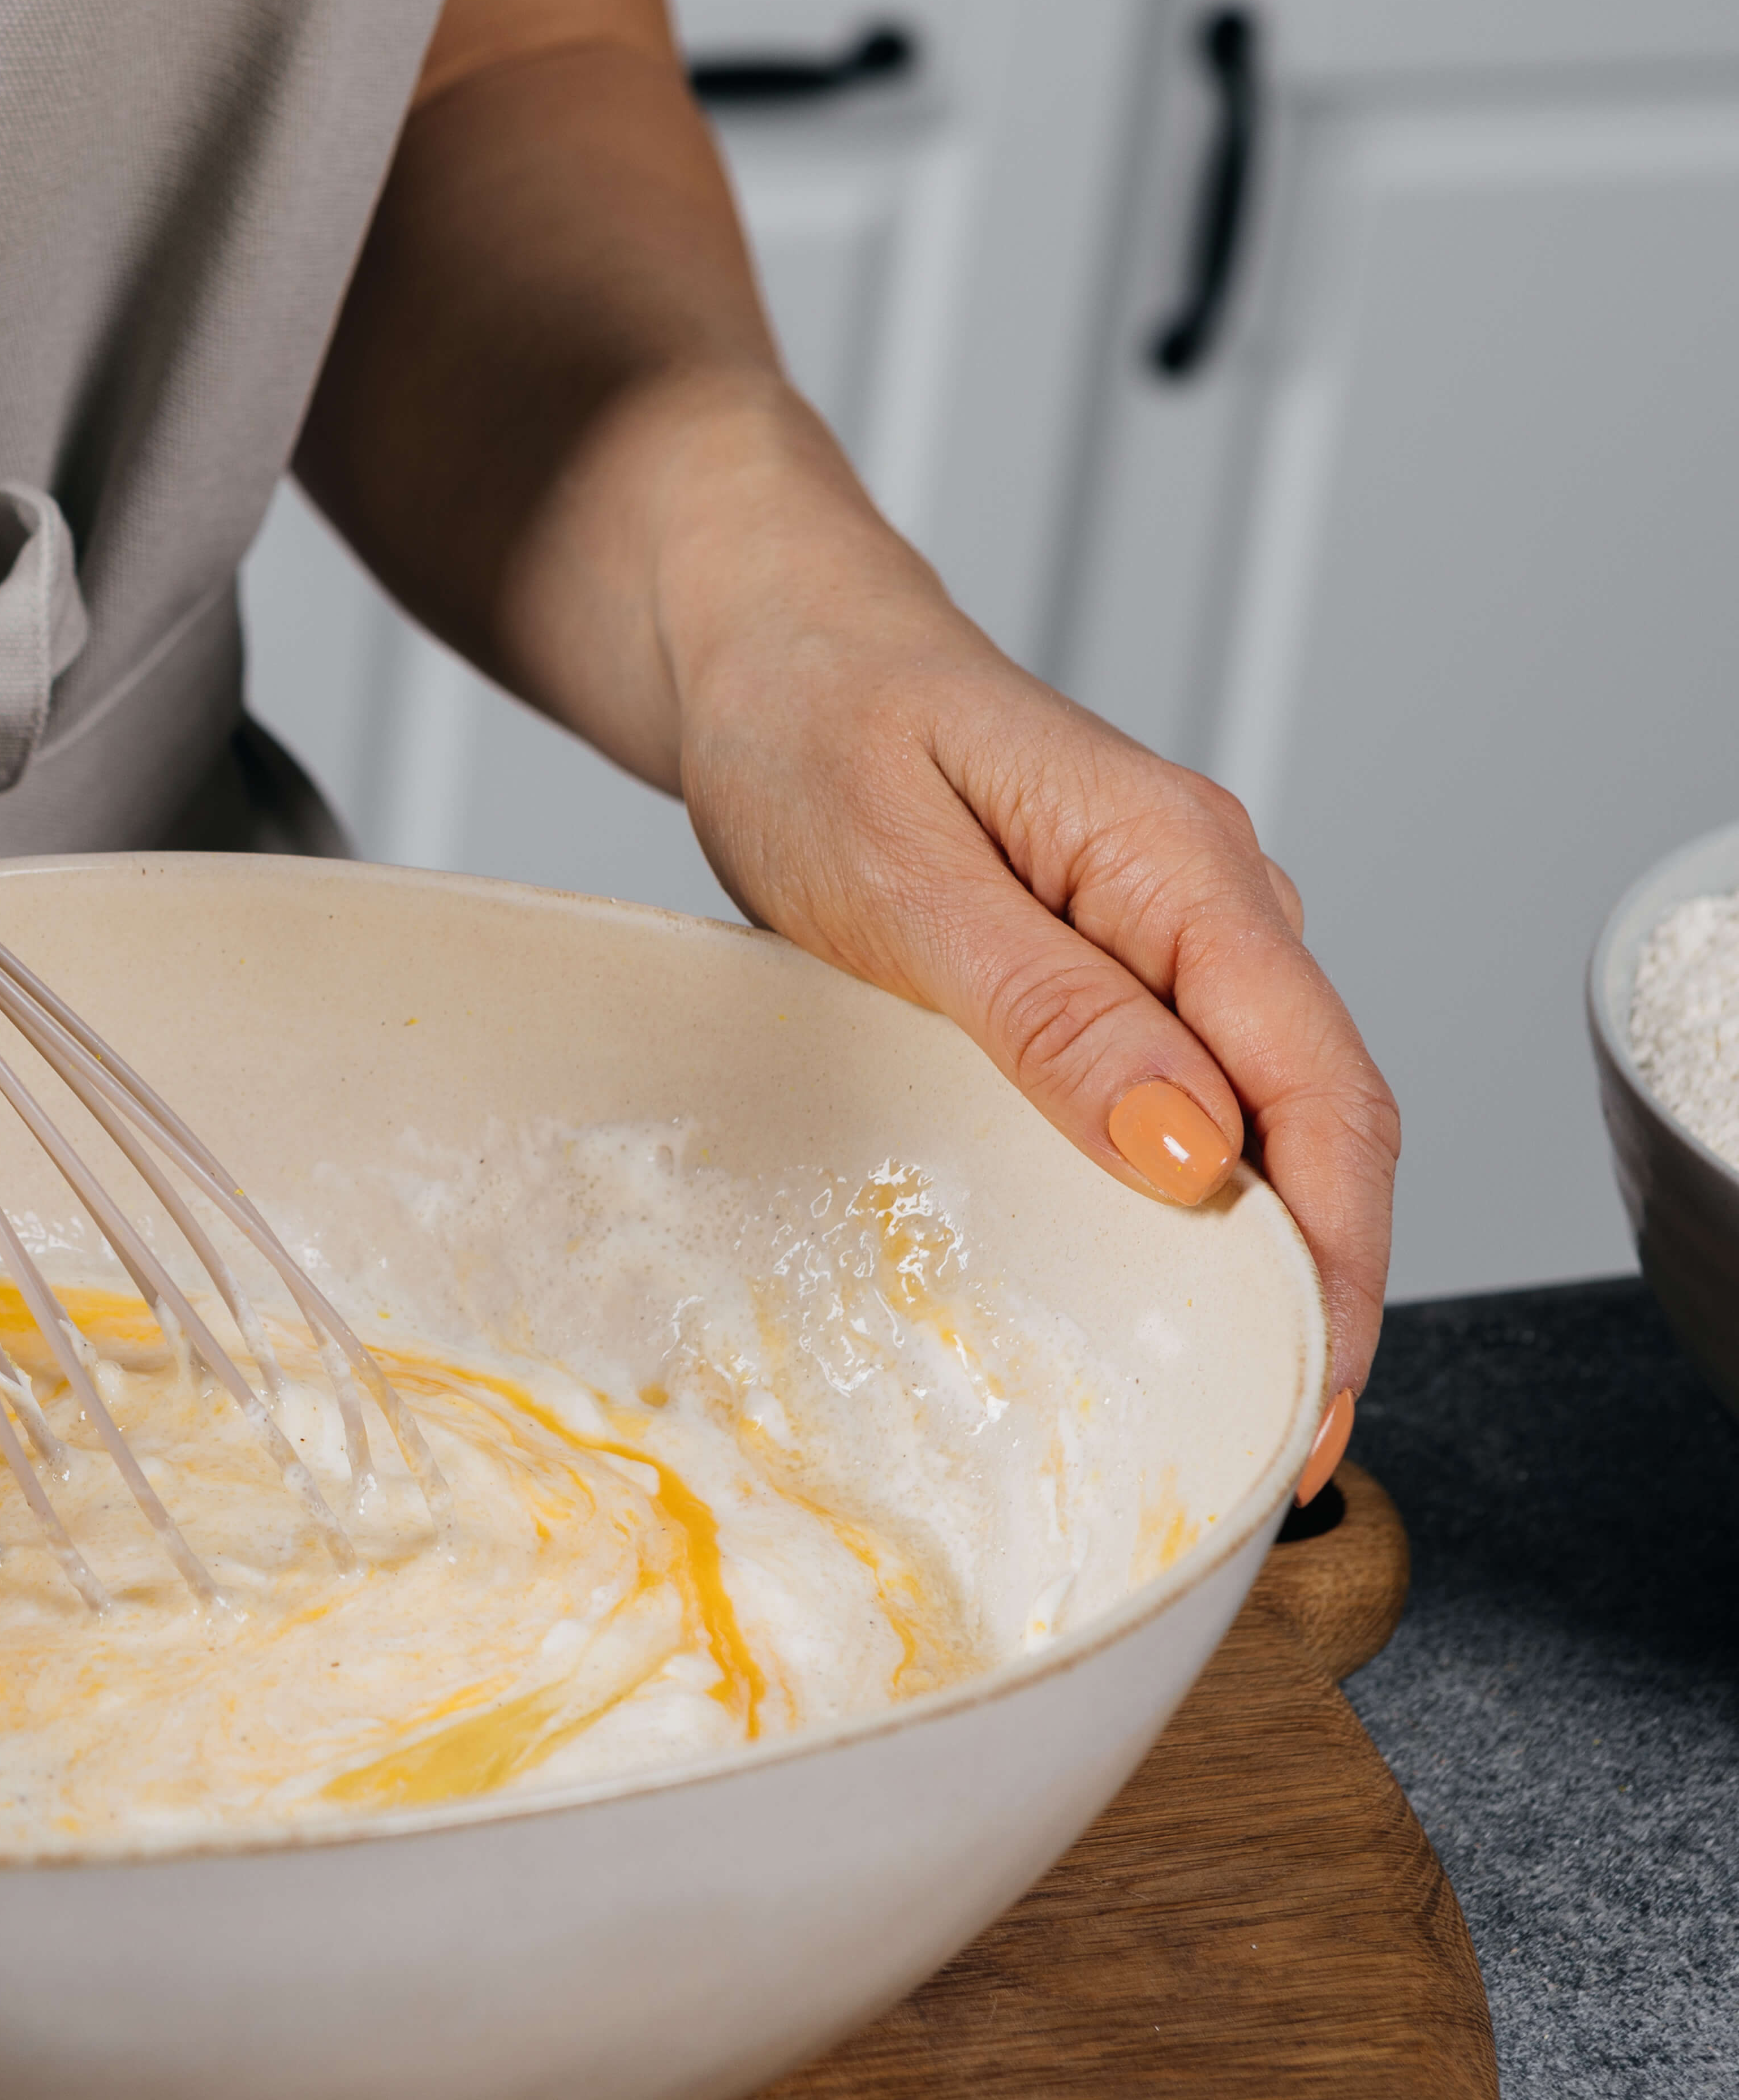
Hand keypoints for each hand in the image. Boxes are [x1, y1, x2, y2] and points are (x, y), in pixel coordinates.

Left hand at [655, 393, 1396, 1460]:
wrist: (765, 649)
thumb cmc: (815, 727)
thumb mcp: (903, 874)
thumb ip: (1052, 1012)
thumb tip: (1191, 1152)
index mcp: (1182, 865)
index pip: (1323, 1088)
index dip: (1335, 1258)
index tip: (1312, 1396)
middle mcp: (1206, 900)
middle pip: (1315, 1123)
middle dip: (1310, 1291)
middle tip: (1272, 1450)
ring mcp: (1164, 936)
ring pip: (1255, 1120)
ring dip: (1251, 1261)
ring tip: (1220, 1405)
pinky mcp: (1106, 969)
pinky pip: (1181, 1097)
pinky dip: (1185, 1201)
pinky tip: (1153, 1288)